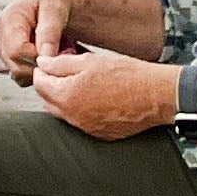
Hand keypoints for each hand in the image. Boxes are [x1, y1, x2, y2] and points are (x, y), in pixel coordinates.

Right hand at [0, 0, 82, 80]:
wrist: (53, 2)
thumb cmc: (54, 2)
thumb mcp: (55, 10)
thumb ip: (49, 32)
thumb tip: (44, 55)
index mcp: (8, 20)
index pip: (16, 51)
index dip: (37, 57)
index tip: (54, 52)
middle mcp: (1, 35)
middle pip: (15, 66)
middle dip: (39, 65)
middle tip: (58, 54)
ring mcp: (3, 47)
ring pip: (17, 74)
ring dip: (38, 69)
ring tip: (52, 54)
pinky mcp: (9, 57)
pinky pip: (20, 76)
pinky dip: (35, 73)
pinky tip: (45, 59)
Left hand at [33, 43, 175, 141]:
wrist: (157, 95)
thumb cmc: (128, 76)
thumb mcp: (89, 61)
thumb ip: (60, 63)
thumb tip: (42, 63)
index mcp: (67, 96)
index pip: (39, 84)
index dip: (43, 70)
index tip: (51, 63)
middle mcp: (74, 117)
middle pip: (48, 100)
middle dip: (52, 85)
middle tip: (66, 71)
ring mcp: (87, 128)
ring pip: (64, 112)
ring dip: (66, 98)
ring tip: (83, 83)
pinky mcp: (100, 134)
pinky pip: (81, 122)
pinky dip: (82, 110)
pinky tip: (96, 97)